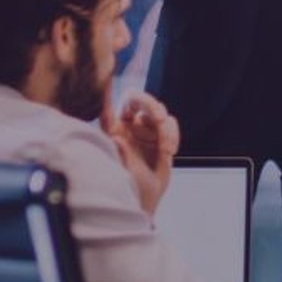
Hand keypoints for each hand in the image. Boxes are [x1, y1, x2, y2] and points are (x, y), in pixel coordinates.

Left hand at [106, 93, 178, 212]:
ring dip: (166, 129)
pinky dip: (173, 135)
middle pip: (137, 99)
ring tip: (167, 150)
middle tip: (159, 118)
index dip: (107, 92)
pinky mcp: (161, 135)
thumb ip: (121, 154)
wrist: (146, 200)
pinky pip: (170, 123)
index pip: (108, 107)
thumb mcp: (125, 173)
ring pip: (158, 112)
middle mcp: (127, 126)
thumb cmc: (130, 187)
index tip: (108, 80)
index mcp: (113, 131)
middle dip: (151, 105)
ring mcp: (145, 129)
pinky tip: (170, 152)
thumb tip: (117, 138)